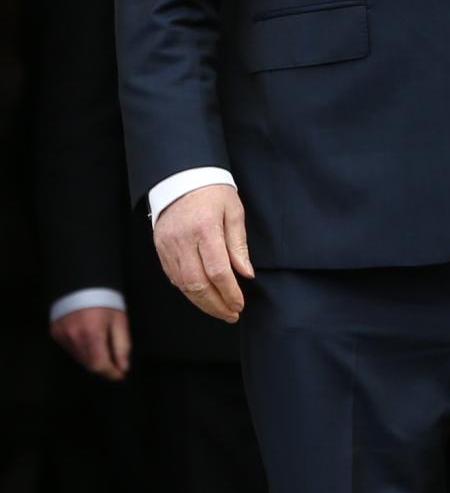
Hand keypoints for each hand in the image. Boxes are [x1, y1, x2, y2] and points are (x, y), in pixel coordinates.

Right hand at [50, 308, 130, 380]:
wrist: (83, 282)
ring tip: (104, 349)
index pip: (99, 365)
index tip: (121, 375)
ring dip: (93, 359)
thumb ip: (122, 346)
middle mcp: (74, 337)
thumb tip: (123, 367)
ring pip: (79, 358)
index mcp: (92, 333)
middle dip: (104, 367)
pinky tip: (90, 340)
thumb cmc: (106, 300)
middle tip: (116, 364)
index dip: (111, 373)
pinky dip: (82, 350)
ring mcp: (62, 335)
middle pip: (89, 364)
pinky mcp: (55, 333)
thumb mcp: (120, 321)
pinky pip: (70, 349)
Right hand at [154, 185, 253, 322]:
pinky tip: (203, 296)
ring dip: (202, 303)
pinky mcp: (160, 248)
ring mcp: (168, 245)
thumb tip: (246, 274)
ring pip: (183, 285)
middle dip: (216, 305)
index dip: (229, 292)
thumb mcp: (234, 212)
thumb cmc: (213, 193)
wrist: (181, 177)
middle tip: (232, 315)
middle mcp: (182, 240)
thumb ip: (239, 245)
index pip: (217, 271)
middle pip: (197, 284)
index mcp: (204, 229)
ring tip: (220, 310)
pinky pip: (173, 277)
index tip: (240, 304)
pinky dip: (189, 291)